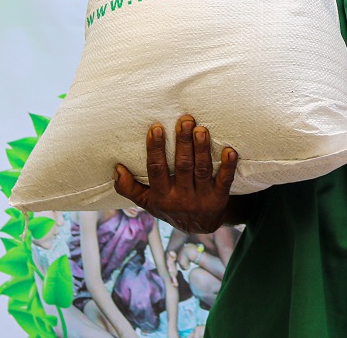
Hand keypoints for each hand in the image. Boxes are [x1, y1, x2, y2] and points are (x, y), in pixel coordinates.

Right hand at [113, 115, 237, 233]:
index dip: (155, 149)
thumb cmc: (170, 206)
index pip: (156, 170)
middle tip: (185, 120)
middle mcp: (181, 198)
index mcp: (161, 197)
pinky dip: (228, 166)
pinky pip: (225, 182)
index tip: (156, 128)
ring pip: (201, 170)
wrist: (200, 227)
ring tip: (201, 129)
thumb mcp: (147, 202)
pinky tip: (230, 151)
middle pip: (182, 166)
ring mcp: (201, 199)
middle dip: (183, 142)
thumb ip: (129, 188)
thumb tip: (117, 168)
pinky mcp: (219, 200)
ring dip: (202, 149)